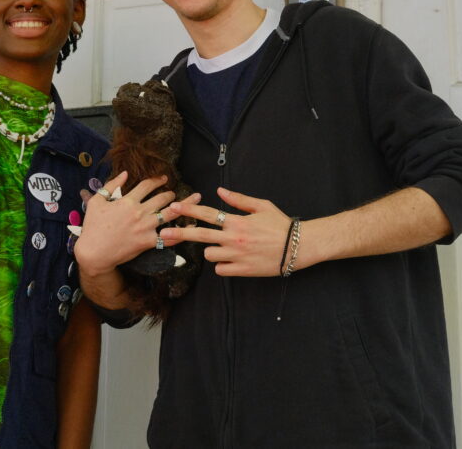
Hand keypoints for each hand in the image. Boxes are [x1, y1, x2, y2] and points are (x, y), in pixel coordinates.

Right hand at [74, 172, 199, 276]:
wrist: (94, 251)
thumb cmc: (93, 226)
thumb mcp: (96, 201)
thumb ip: (111, 185)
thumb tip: (124, 173)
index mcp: (127, 200)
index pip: (147, 185)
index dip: (157, 180)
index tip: (163, 178)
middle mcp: (139, 212)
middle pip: (162, 198)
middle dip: (170, 193)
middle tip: (173, 193)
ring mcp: (145, 227)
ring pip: (169, 213)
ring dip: (183, 206)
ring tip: (192, 200)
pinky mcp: (148, 242)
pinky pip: (168, 237)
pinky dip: (180, 233)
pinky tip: (190, 228)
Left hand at [161, 188, 294, 276]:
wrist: (299, 247)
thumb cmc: (281, 224)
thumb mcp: (262, 206)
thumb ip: (239, 199)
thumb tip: (219, 191)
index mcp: (237, 221)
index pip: (208, 214)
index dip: (189, 210)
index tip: (174, 207)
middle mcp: (234, 238)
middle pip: (199, 235)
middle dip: (179, 233)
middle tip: (163, 234)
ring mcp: (237, 256)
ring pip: (209, 254)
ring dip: (211, 250)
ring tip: (222, 246)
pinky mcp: (242, 270)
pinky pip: (221, 269)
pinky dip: (222, 265)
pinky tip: (231, 260)